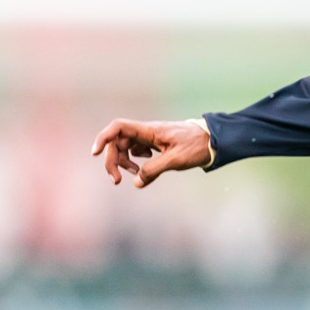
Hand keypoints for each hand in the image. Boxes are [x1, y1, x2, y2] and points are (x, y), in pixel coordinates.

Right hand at [92, 118, 212, 187]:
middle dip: (113, 160)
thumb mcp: (176, 160)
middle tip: (116, 180)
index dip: (103, 138)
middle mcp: (147, 132)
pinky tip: (142, 170)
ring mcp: (150, 138)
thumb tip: (137, 182)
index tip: (95, 153)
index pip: (118, 127)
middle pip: (118, 142)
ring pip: (126, 148)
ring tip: (134, 175)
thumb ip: (154, 170)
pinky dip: (135, 161)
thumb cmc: (197, 146)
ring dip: (123, 162)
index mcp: (149, 130)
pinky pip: (137, 151)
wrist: (215, 140)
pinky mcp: (155, 144)